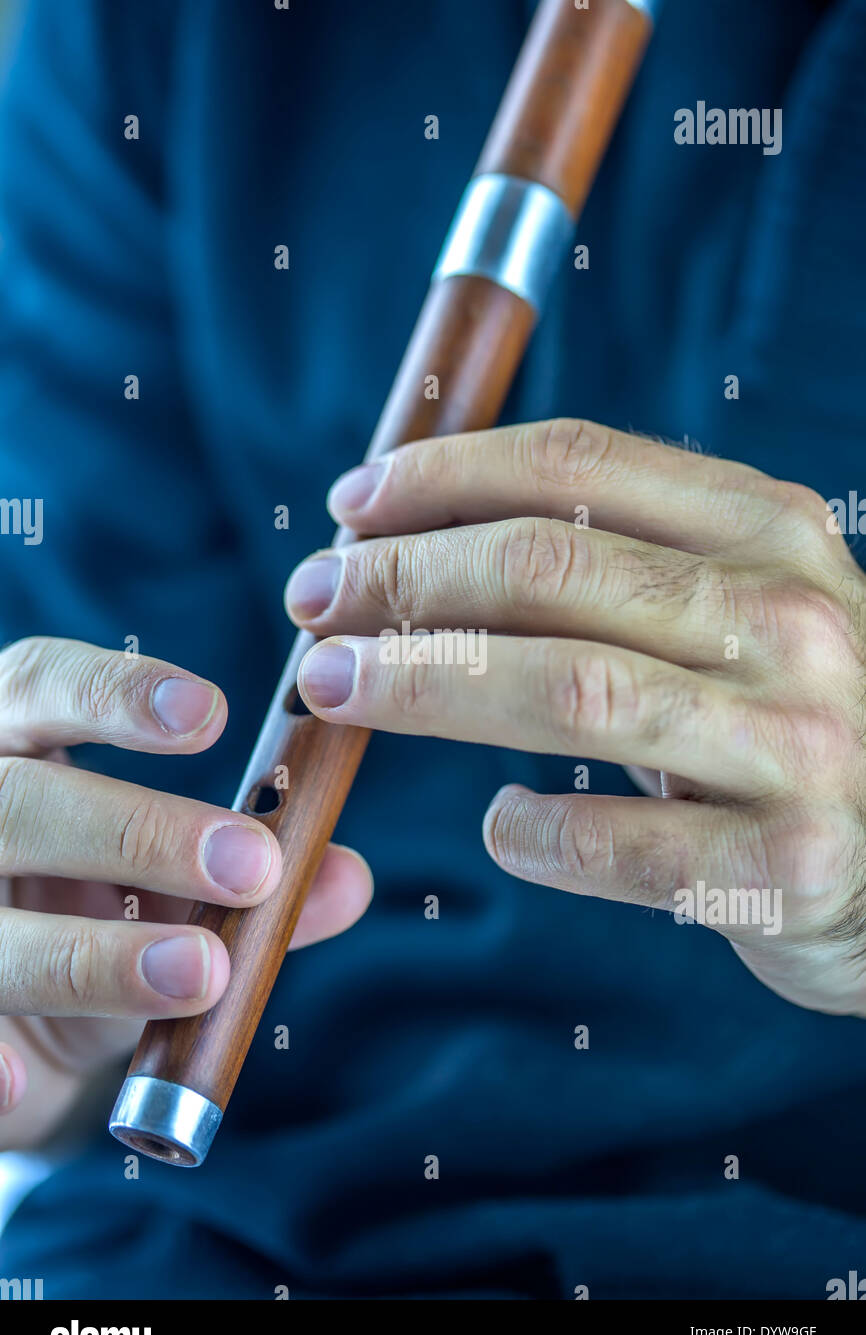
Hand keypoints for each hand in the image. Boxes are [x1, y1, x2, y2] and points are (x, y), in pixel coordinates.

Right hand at [0, 637, 371, 1144]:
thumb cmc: (100, 912)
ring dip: (93, 956)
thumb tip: (345, 878)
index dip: (116, 695)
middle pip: (20, 802)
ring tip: (201, 974)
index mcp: (13, 744)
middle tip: (253, 867)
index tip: (213, 716)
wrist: (22, 1030)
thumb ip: (255, 875)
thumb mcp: (176, 887)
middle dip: (137, 831)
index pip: (43, 685)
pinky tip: (20, 1082)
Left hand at [286, 418, 865, 1017]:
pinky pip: (616, 847)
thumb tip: (421, 534)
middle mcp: (791, 621)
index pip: (580, 466)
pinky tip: (499, 823)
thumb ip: (618, 564)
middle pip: (552, 570)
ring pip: (571, 690)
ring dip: (427, 683)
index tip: (350, 505)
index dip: (443, 476)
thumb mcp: (739, 607)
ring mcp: (796, 743)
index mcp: (770, 531)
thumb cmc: (790, 722)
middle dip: (405, 578)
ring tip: (336, 688)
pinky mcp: (786, 866)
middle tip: (313, 601)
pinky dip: (532, 832)